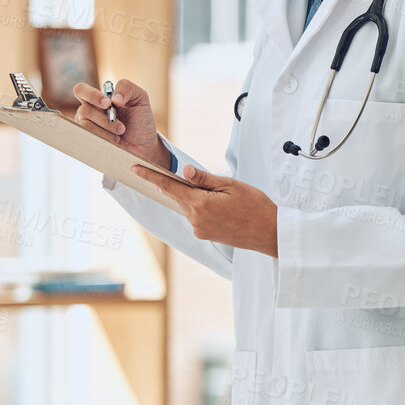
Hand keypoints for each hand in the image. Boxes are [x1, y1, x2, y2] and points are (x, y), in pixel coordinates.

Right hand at [71, 80, 171, 167]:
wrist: (144, 144)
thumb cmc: (140, 119)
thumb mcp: (140, 98)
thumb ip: (127, 88)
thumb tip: (114, 97)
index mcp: (98, 98)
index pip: (81, 90)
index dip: (91, 95)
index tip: (108, 103)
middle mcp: (89, 111)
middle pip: (84, 110)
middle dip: (105, 119)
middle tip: (121, 127)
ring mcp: (87, 127)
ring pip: (86, 125)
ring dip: (107, 130)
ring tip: (120, 134)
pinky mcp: (89, 141)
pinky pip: (88, 138)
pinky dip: (104, 139)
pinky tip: (115, 141)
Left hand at [132, 164, 278, 257]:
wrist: (270, 233)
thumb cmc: (255, 206)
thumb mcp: (231, 185)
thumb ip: (204, 179)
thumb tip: (183, 171)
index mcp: (201, 204)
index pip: (169, 187)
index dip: (150, 177)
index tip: (135, 169)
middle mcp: (195, 219)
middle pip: (180, 196)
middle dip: (190, 186)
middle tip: (216, 186)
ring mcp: (200, 229)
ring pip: (190, 207)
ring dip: (200, 198)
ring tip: (227, 200)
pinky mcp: (205, 235)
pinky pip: (197, 217)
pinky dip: (205, 209)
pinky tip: (225, 210)